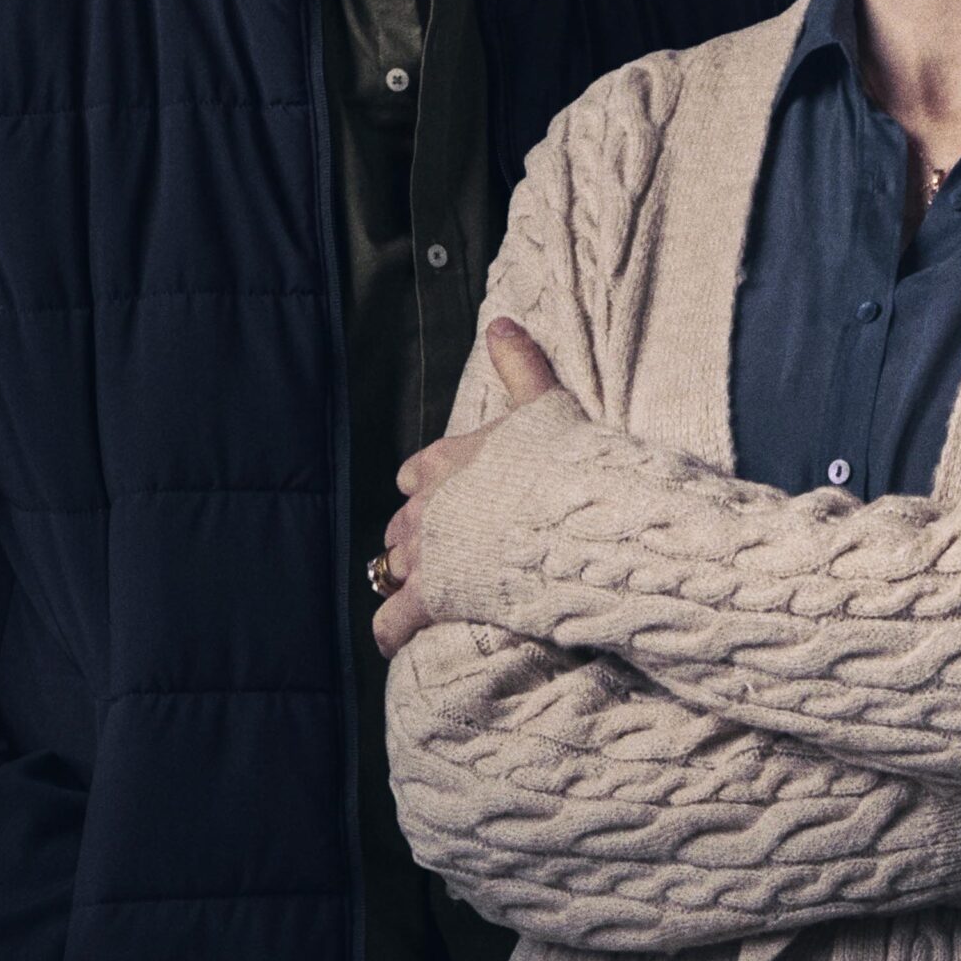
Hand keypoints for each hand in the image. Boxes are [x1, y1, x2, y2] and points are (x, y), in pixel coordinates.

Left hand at [373, 319, 561, 659]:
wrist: (572, 520)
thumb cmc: (565, 462)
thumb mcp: (546, 403)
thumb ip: (519, 363)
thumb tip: (501, 320)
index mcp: (448, 459)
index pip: (417, 472)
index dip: (427, 486)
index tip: (440, 496)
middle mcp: (426, 505)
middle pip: (401, 522)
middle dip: (415, 536)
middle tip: (439, 551)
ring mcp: (425, 553)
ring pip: (392, 566)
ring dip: (400, 578)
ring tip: (414, 592)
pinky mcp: (432, 597)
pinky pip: (393, 619)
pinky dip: (388, 630)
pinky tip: (389, 640)